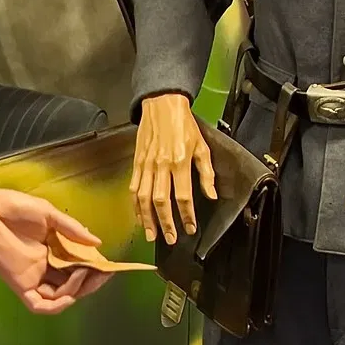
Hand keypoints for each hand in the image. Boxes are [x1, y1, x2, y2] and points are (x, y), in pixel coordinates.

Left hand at [0, 188, 110, 314]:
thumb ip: (72, 230)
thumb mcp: (49, 214)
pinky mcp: (21, 286)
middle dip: (90, 282)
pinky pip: (40, 305)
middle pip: (72, 283)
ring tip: (81, 275)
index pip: (78, 265)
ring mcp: (33, 277)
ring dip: (75, 290)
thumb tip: (97, 243)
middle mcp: (45, 266)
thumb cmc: (14, 208)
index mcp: (52, 248)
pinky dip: (55, 306)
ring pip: (59, 296)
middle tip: (102, 275)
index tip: (110, 267)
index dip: (94, 268)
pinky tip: (68, 297)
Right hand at [131, 93, 215, 243]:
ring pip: (143, 198)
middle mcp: (161, 166)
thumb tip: (211, 195)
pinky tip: (140, 216)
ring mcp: (146, 165)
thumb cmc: (184, 125)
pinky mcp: (137, 163)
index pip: (183, 196)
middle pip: (161, 201)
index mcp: (180, 162)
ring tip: (152, 235)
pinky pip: (134, 188)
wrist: (162, 104)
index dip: (187, 215)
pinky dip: (136, 205)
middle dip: (165, 223)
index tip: (191, 228)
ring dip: (147, 219)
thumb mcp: (202, 147)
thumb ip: (206, 173)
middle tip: (171, 239)